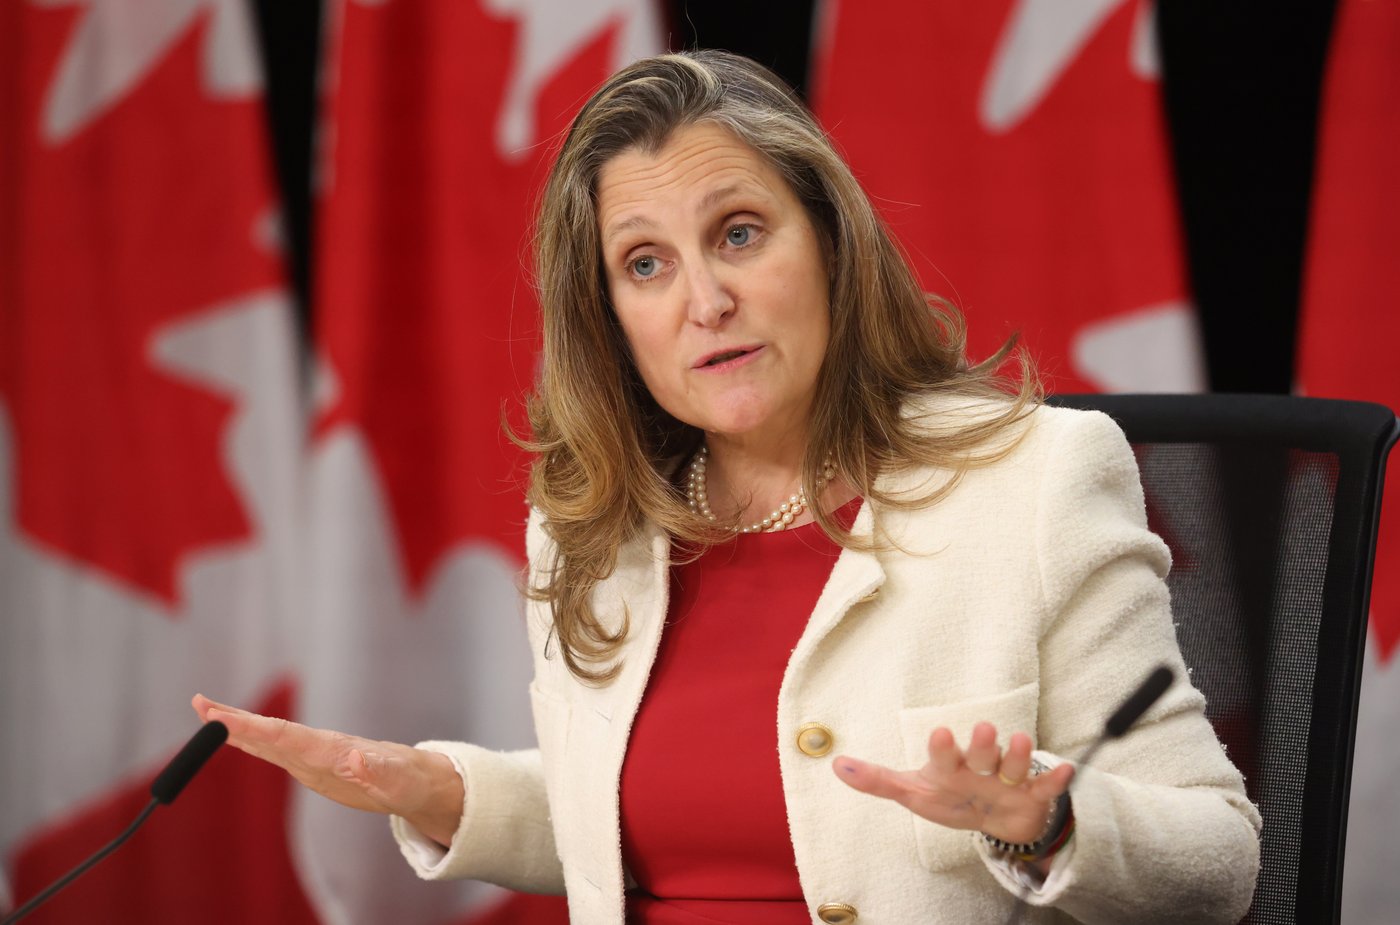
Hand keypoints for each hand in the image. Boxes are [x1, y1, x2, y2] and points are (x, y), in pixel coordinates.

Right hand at [192, 694, 464, 845]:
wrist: (417, 778)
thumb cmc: (408, 779)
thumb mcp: (396, 782)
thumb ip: (375, 772)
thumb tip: (357, 759)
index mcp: (332, 749)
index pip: (286, 736)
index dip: (252, 728)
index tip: (222, 718)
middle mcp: (318, 747)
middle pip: (269, 731)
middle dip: (235, 719)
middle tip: (199, 703)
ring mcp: (313, 754)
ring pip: (268, 738)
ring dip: (237, 726)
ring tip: (205, 712)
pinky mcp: (312, 765)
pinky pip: (275, 750)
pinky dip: (251, 741)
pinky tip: (234, 736)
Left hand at [833, 721, 1072, 844]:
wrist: (995, 817)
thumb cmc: (950, 797)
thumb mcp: (913, 793)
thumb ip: (877, 780)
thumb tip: (835, 764)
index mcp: (950, 766)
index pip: (944, 754)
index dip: (942, 746)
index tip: (939, 732)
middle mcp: (979, 766)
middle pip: (983, 752)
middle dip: (984, 743)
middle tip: (983, 729)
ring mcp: (1008, 779)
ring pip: (1015, 763)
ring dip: (1019, 755)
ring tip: (1022, 741)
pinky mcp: (1032, 795)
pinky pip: (1046, 786)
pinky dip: (1056, 780)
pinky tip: (1067, 770)